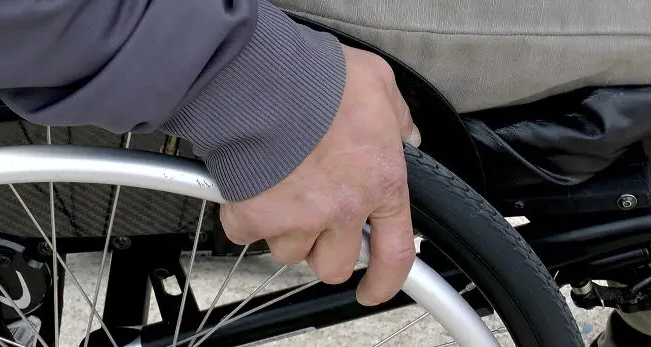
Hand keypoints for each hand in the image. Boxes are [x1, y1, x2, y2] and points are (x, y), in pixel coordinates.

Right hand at [220, 45, 419, 305]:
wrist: (263, 79)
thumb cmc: (320, 79)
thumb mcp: (378, 85)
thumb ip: (396, 117)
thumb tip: (405, 135)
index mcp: (380, 183)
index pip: (395, 253)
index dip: (385, 281)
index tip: (372, 290)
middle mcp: (342, 210)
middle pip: (333, 265)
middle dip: (322, 249)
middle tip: (311, 218)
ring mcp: (298, 219)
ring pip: (289, 252)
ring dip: (284, 230)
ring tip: (277, 189)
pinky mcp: (255, 218)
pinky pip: (247, 234)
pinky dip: (244, 215)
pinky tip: (247, 185)